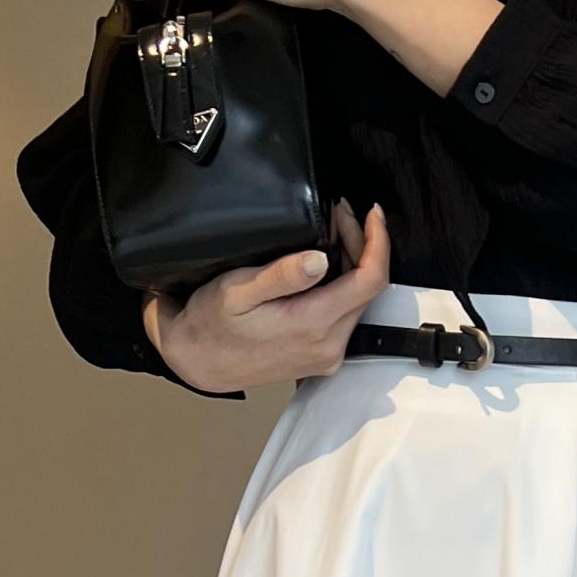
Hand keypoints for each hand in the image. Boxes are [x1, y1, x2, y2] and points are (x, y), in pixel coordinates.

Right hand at [143, 197, 390, 393]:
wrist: (198, 362)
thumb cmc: (212, 325)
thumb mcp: (238, 290)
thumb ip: (282, 275)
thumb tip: (320, 259)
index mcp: (314, 325)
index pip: (370, 280)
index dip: (378, 241)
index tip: (371, 214)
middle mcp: (329, 345)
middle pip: (368, 288)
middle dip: (361, 245)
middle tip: (338, 214)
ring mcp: (327, 354)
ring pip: (358, 300)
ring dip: (352, 264)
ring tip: (330, 232)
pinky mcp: (321, 356)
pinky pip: (345, 314)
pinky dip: (342, 284)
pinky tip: (324, 264)